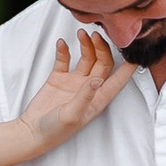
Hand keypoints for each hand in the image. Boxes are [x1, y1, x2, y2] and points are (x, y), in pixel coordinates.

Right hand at [18, 23, 132, 151]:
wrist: (31, 131)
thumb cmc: (54, 131)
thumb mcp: (72, 115)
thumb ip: (85, 96)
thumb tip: (99, 79)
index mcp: (97, 99)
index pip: (118, 80)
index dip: (128, 68)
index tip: (135, 52)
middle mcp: (89, 88)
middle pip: (102, 63)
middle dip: (102, 48)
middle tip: (96, 35)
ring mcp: (74, 82)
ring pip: (86, 58)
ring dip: (86, 45)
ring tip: (82, 34)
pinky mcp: (59, 78)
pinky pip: (64, 59)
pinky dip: (64, 50)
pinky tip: (62, 43)